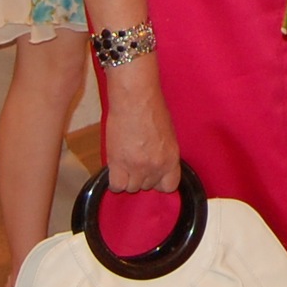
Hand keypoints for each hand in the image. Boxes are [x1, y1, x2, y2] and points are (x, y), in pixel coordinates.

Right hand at [101, 69, 180, 193]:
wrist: (135, 98)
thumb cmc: (152, 108)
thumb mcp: (167, 133)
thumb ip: (163, 153)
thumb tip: (156, 162)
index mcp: (171, 158)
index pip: (169, 186)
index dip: (159, 182)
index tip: (153, 176)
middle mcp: (156, 166)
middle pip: (147, 186)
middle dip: (141, 176)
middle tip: (135, 160)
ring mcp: (137, 167)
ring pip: (131, 187)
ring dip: (127, 177)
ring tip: (124, 161)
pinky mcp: (119, 164)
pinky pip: (116, 186)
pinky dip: (115, 181)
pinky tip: (115, 169)